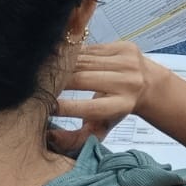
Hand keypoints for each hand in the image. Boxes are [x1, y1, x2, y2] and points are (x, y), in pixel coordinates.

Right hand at [49, 42, 171, 153]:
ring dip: (61, 66)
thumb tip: (49, 135)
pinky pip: (90, 49)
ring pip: (84, 61)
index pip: (87, 107)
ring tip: (43, 71)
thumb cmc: (118, 109)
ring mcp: (127, 62)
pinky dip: (73, 54)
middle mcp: (127, 83)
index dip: (63, 106)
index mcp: (121, 105)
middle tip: (36, 86)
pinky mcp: (125, 47)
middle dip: (57, 83)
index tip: (44, 106)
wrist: (149, 84)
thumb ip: (75, 138)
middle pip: (82, 80)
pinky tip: (60, 59)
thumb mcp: (101, 128)